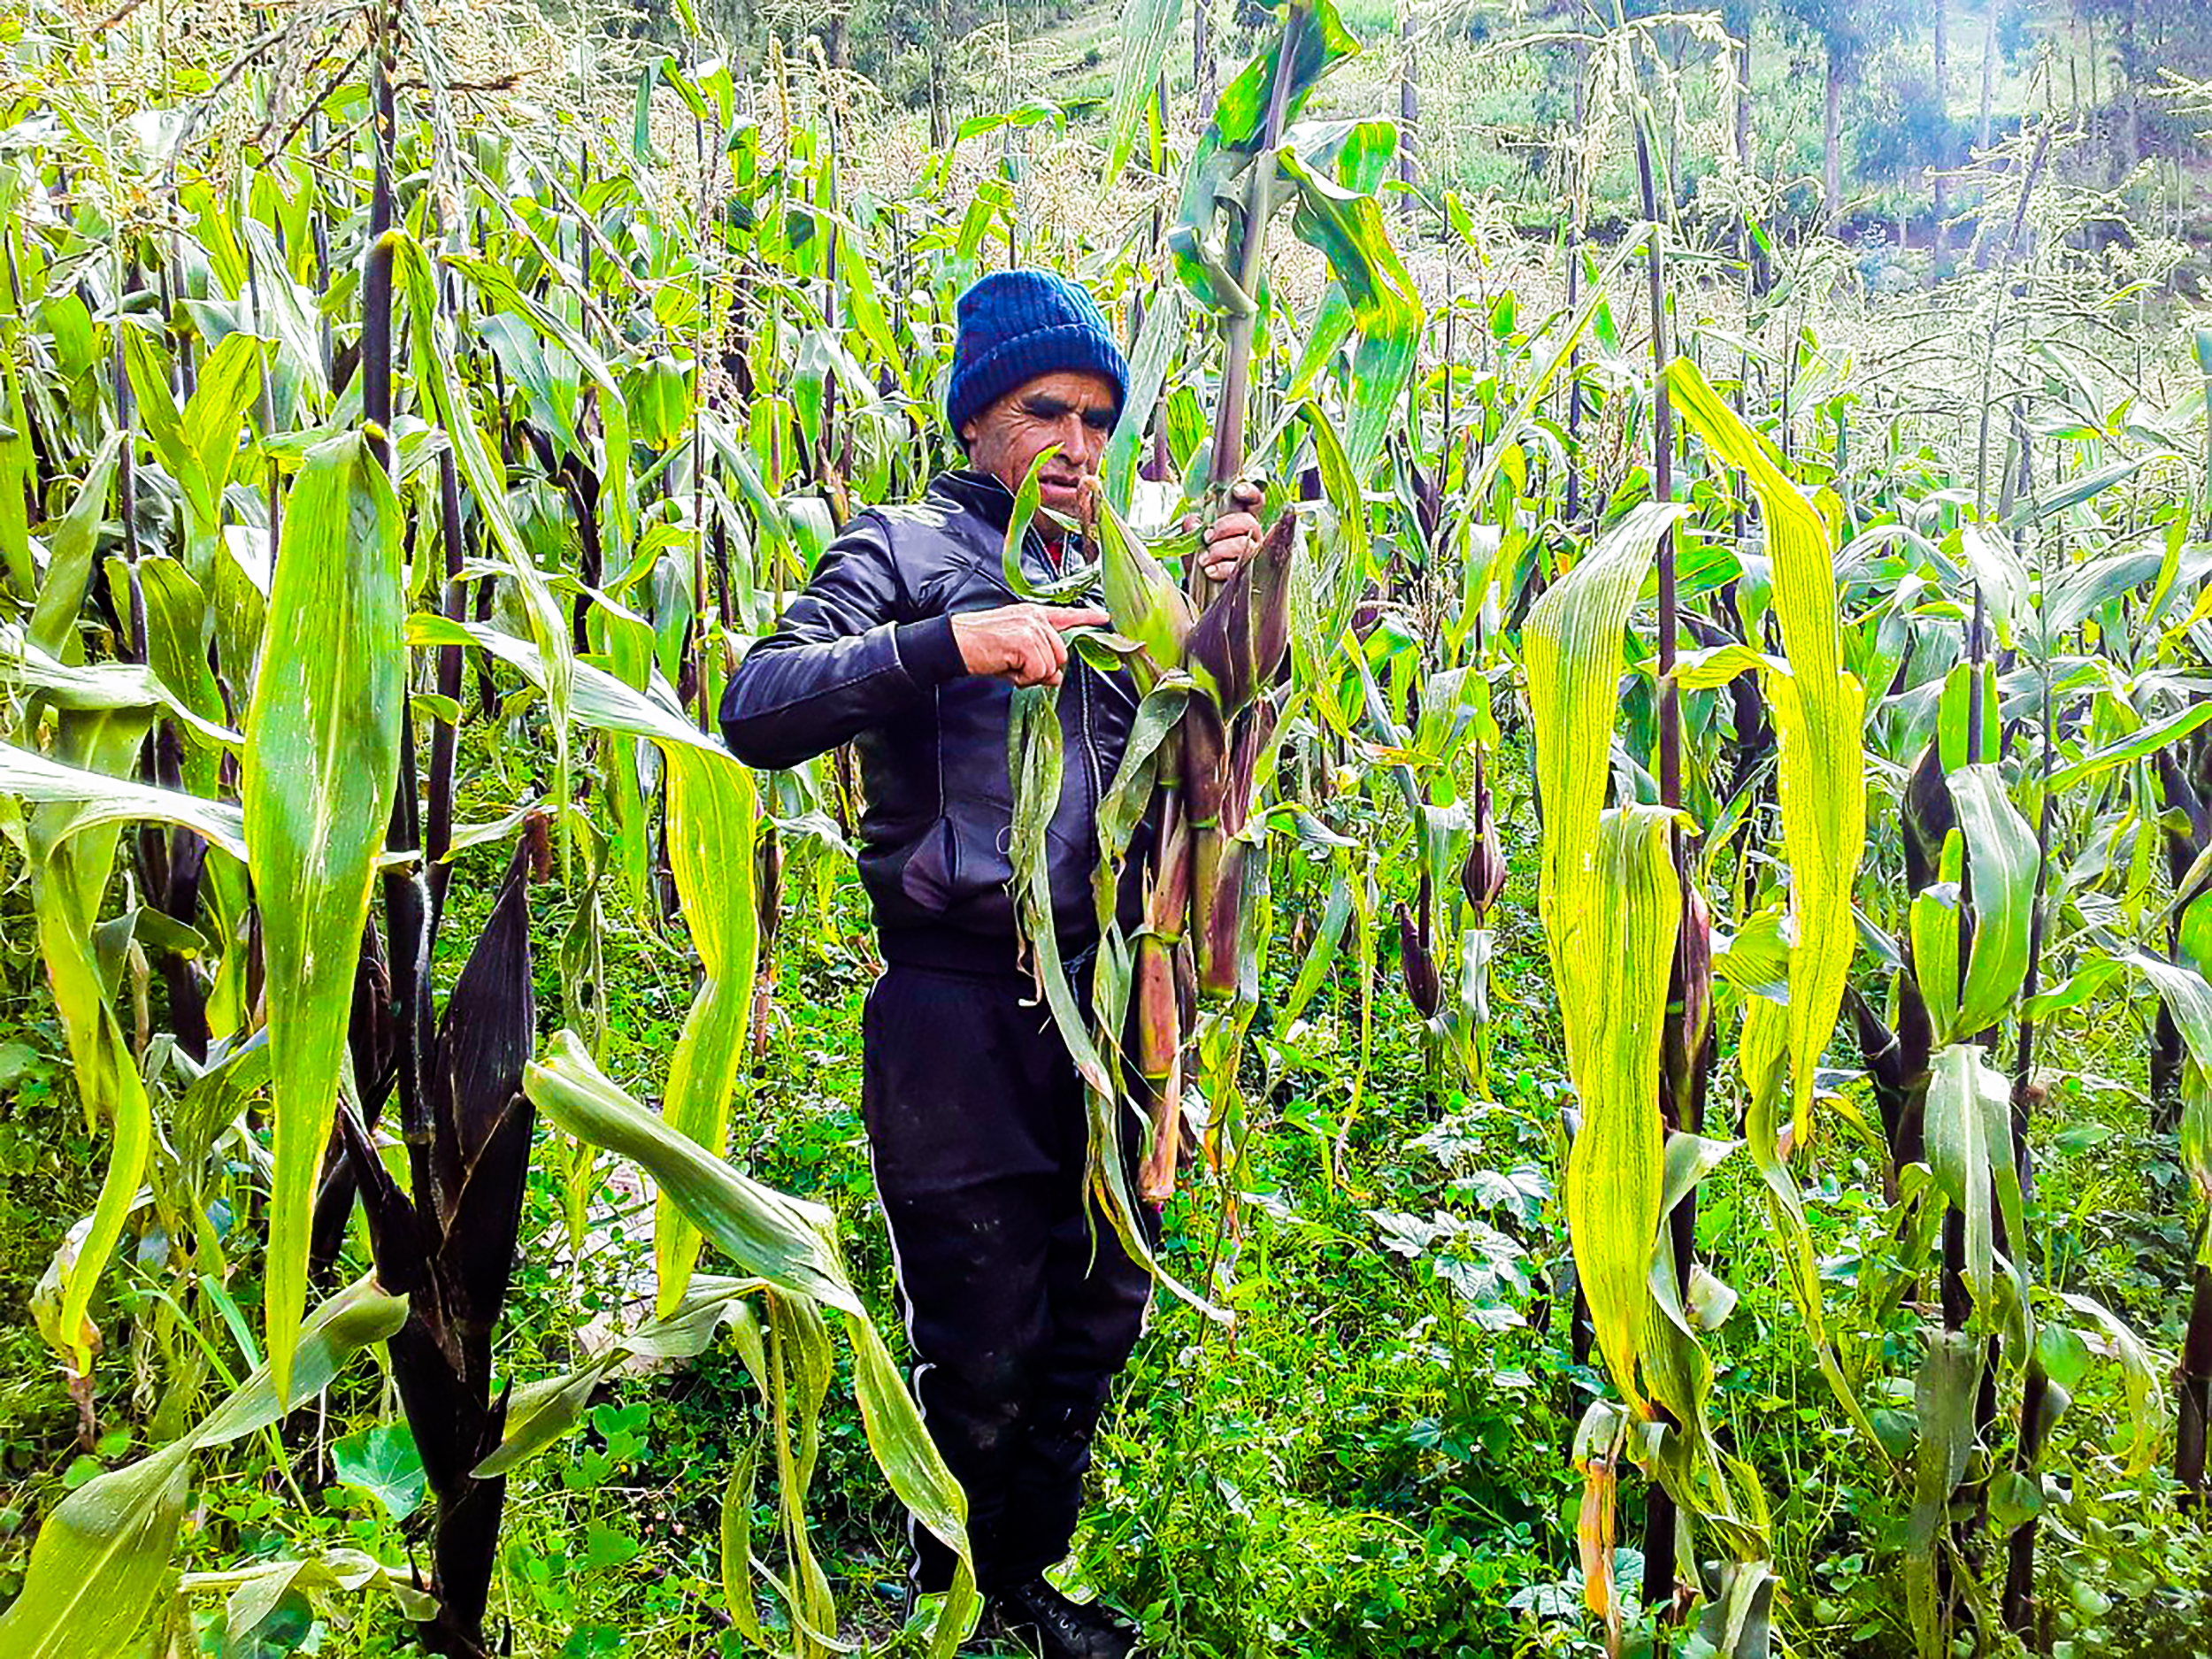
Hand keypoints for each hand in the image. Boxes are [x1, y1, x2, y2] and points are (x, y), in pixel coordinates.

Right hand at [951, 603, 1110, 688]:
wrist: (954, 643)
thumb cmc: (980, 646)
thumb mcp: (1013, 648)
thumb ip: (1039, 658)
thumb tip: (1055, 677)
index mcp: (1032, 614)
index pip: (1065, 615)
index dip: (1087, 618)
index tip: (1104, 618)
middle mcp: (1035, 618)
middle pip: (1060, 655)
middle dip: (1042, 669)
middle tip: (1017, 669)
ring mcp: (1032, 629)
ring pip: (1050, 667)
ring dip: (1030, 676)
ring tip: (1008, 666)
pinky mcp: (1026, 642)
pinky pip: (1038, 672)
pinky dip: (1023, 679)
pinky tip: (1007, 669)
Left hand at [1185, 480, 1265, 583]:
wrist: (1205, 594)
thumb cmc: (1205, 562)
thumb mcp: (1195, 545)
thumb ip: (1193, 532)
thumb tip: (1191, 521)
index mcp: (1241, 524)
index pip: (1255, 502)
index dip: (1250, 493)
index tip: (1236, 491)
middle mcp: (1252, 537)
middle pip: (1249, 522)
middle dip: (1226, 526)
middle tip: (1207, 536)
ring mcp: (1254, 557)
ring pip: (1245, 545)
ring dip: (1221, 549)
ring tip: (1204, 559)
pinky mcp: (1249, 576)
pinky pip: (1240, 568)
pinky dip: (1223, 568)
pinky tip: (1210, 571)